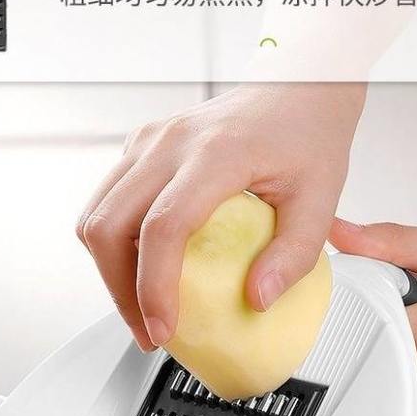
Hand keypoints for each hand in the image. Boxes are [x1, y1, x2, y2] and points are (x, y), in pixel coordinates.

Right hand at [77, 82, 364, 350]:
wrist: (299, 84)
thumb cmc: (308, 136)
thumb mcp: (321, 199)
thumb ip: (294, 254)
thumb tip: (256, 301)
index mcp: (215, 153)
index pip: (162, 227)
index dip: (153, 287)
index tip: (163, 329)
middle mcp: (169, 143)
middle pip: (108, 225)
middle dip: (120, 291)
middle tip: (151, 332)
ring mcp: (148, 141)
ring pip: (95, 216)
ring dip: (111, 272)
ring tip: (143, 309)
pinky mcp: (139, 147)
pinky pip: (106, 203)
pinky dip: (114, 246)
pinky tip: (144, 271)